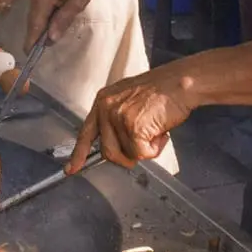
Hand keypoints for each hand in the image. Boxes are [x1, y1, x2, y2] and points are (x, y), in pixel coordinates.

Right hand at [25, 0, 96, 46]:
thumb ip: (64, 18)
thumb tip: (50, 38)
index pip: (35, 24)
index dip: (32, 40)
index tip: (28, 52)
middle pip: (31, 16)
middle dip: (34, 30)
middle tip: (36, 42)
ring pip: (31, 5)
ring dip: (38, 16)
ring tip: (45, 23)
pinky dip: (36, 4)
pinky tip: (45, 6)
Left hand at [70, 65, 193, 172]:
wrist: (181, 82)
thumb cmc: (162, 91)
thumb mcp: (129, 99)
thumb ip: (117, 118)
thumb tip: (118, 144)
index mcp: (103, 100)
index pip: (86, 132)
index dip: (79, 154)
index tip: (71, 169)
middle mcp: (106, 108)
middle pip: (107, 152)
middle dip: (127, 156)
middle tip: (144, 146)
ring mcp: (119, 117)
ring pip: (127, 154)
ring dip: (145, 150)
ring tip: (156, 131)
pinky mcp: (133, 127)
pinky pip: (142, 154)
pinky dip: (155, 149)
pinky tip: (162, 132)